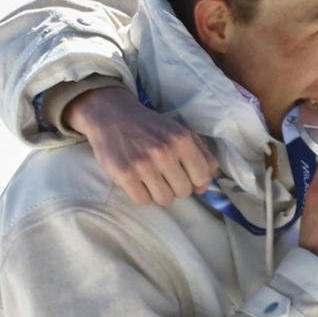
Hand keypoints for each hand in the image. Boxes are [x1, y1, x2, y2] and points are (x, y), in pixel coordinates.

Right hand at [65, 86, 218, 205]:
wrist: (113, 116)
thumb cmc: (151, 127)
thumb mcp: (182, 132)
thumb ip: (202, 156)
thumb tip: (204, 187)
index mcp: (183, 140)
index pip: (202, 177)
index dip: (195, 180)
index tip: (186, 176)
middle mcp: (165, 152)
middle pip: (184, 191)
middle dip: (177, 186)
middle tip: (165, 175)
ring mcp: (143, 165)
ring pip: (165, 199)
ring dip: (160, 192)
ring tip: (152, 179)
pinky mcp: (124, 175)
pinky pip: (143, 201)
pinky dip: (142, 195)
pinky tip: (138, 181)